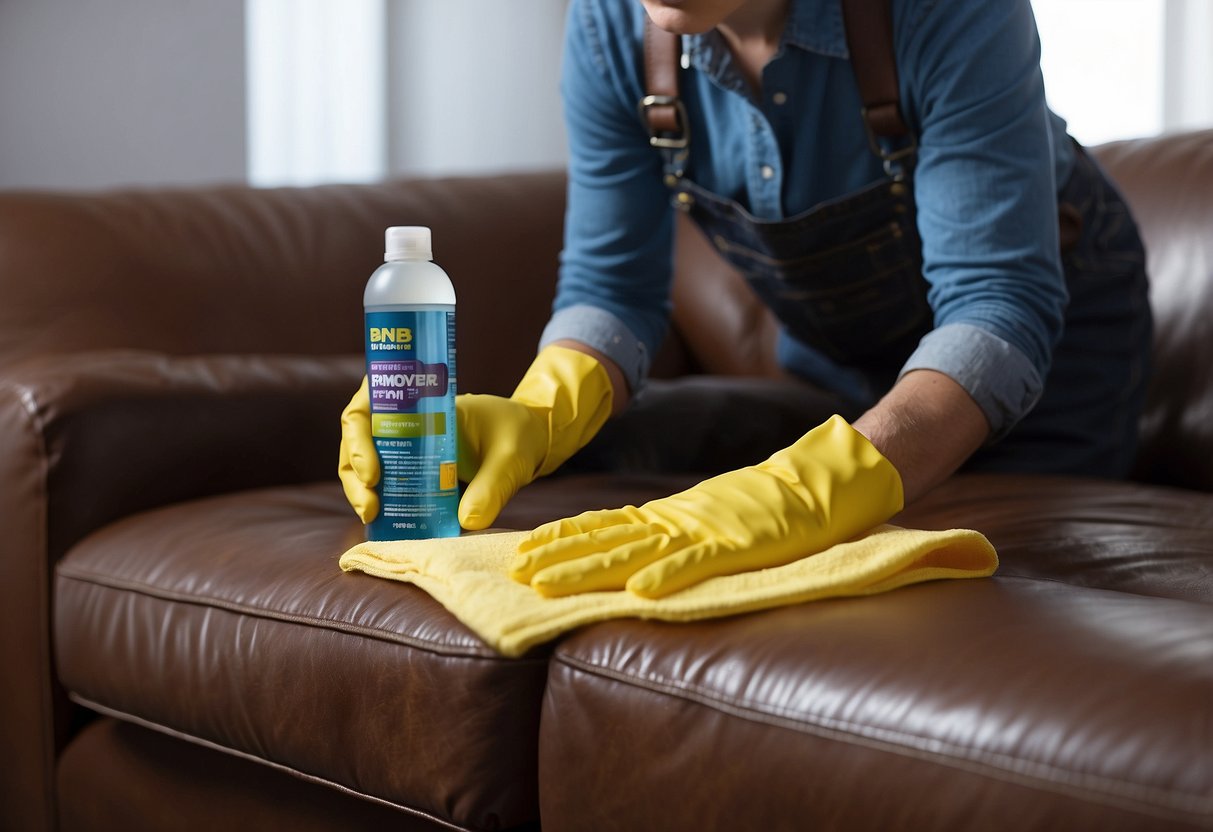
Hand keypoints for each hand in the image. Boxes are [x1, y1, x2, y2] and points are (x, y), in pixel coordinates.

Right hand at [340, 346, 612, 527]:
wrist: (533, 438)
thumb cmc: (519, 434)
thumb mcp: (512, 457)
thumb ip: (493, 486)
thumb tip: (467, 522)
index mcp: (420, 403)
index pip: (368, 408)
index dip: (358, 438)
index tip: (373, 471)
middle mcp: (405, 422)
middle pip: (357, 440)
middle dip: (355, 473)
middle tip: (370, 507)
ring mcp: (408, 447)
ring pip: (364, 465)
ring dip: (361, 491)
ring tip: (373, 517)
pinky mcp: (415, 472)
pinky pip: (387, 485)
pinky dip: (382, 504)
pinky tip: (387, 524)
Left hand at [510, 415, 902, 597]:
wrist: (817, 484)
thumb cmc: (763, 510)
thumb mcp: (706, 522)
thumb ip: (673, 537)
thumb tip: (634, 561)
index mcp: (669, 518)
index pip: (603, 527)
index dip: (561, 538)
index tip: (521, 551)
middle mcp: (675, 524)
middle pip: (604, 540)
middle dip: (557, 556)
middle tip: (514, 571)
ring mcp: (703, 534)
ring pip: (635, 552)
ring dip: (587, 568)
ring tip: (546, 581)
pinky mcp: (737, 547)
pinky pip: (697, 563)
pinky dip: (667, 575)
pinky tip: (637, 590)